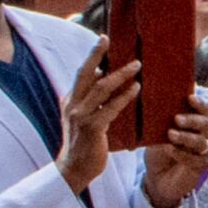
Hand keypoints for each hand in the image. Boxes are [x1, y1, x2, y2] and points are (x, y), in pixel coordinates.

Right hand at [59, 44, 137, 197]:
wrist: (75, 169)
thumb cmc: (85, 142)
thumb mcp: (86, 117)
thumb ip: (93, 100)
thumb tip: (104, 77)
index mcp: (70, 100)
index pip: (81, 73)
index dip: (92, 56)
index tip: (103, 39)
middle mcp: (72, 105)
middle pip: (84, 73)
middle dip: (96, 54)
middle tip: (108, 39)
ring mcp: (80, 116)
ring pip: (100, 87)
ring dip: (120, 74)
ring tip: (137, 64)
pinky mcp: (91, 128)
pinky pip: (110, 108)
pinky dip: (124, 96)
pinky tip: (136, 88)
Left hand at [148, 95, 207, 207]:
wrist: (158, 178)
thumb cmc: (159, 154)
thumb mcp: (157, 136)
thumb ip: (161, 125)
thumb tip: (154, 110)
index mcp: (194, 124)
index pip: (202, 110)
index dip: (198, 103)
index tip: (189, 97)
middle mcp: (203, 135)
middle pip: (205, 123)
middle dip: (191, 120)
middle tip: (176, 119)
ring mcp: (204, 151)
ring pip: (202, 141)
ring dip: (186, 137)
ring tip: (170, 135)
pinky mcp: (202, 165)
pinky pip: (196, 158)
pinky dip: (183, 154)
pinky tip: (171, 151)